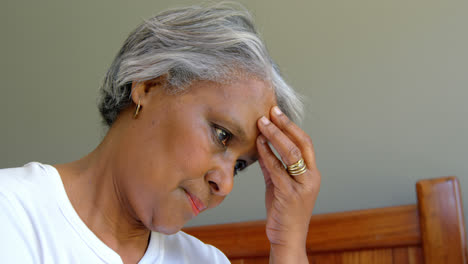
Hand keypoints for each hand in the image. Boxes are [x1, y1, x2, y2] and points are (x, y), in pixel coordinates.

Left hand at [257, 106, 320, 262]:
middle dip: (285, 125)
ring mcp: (302, 186)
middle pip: (301, 144)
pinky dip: (267, 154)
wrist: (287, 237)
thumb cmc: (284, 211)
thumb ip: (273, 165)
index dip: (291, 126)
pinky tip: (258, 144)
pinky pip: (276, 169)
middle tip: (270, 111)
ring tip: (261, 123)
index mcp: (312, 173)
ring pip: (290, 154)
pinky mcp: (289, 194)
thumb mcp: (279, 184)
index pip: (305, 143)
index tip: (277, 112)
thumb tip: (262, 144)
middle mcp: (311, 177)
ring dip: (274, 136)